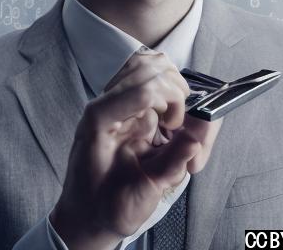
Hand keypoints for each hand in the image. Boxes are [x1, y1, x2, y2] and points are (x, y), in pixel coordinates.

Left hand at [50, 49, 221, 249]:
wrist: (87, 216)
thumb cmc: (105, 206)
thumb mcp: (140, 193)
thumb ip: (170, 165)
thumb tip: (195, 139)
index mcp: (101, 120)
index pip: (144, 87)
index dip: (171, 102)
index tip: (176, 127)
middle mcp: (108, 104)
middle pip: (153, 67)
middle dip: (177, 92)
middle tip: (179, 127)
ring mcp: (120, 105)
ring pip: (156, 67)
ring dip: (176, 90)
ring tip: (178, 124)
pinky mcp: (133, 110)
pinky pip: (157, 82)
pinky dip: (175, 96)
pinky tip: (174, 124)